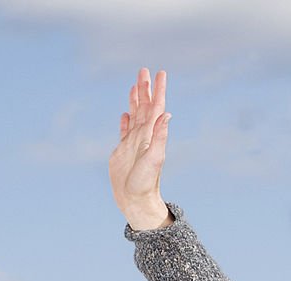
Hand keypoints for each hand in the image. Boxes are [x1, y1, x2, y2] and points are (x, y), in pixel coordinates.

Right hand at [109, 67, 172, 230]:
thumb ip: (160, 137)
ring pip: (134, 115)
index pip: (156, 108)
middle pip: (144, 107)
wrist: (135, 201)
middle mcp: (144, 136)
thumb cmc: (145, 183)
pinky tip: (125, 114)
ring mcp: (133, 143)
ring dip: (135, 100)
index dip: (158, 91)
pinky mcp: (123, 151)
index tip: (160, 73)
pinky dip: (125, 121)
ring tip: (135, 84)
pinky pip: (125, 131)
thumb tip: (167, 115)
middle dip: (145, 89)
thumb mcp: (154, 159)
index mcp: (152, 135)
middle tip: (144, 70)